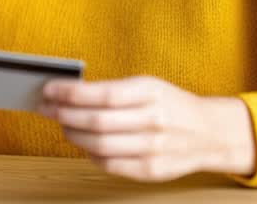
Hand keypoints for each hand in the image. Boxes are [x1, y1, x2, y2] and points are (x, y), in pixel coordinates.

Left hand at [37, 75, 256, 181]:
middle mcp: (154, 120)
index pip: (102, 94)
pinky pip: (110, 165)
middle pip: (97, 122)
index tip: (49, 90)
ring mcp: (154, 148)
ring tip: (63, 126)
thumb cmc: (171, 105)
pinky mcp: (152, 170)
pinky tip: (84, 145)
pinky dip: (90, 155)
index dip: (70, 94)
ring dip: (73, 135)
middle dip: (64, 115)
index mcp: (151, 92)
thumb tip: (69, 94)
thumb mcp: (149, 86)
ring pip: (99, 145)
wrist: (209, 132)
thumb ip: (114, 91)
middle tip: (47, 109)